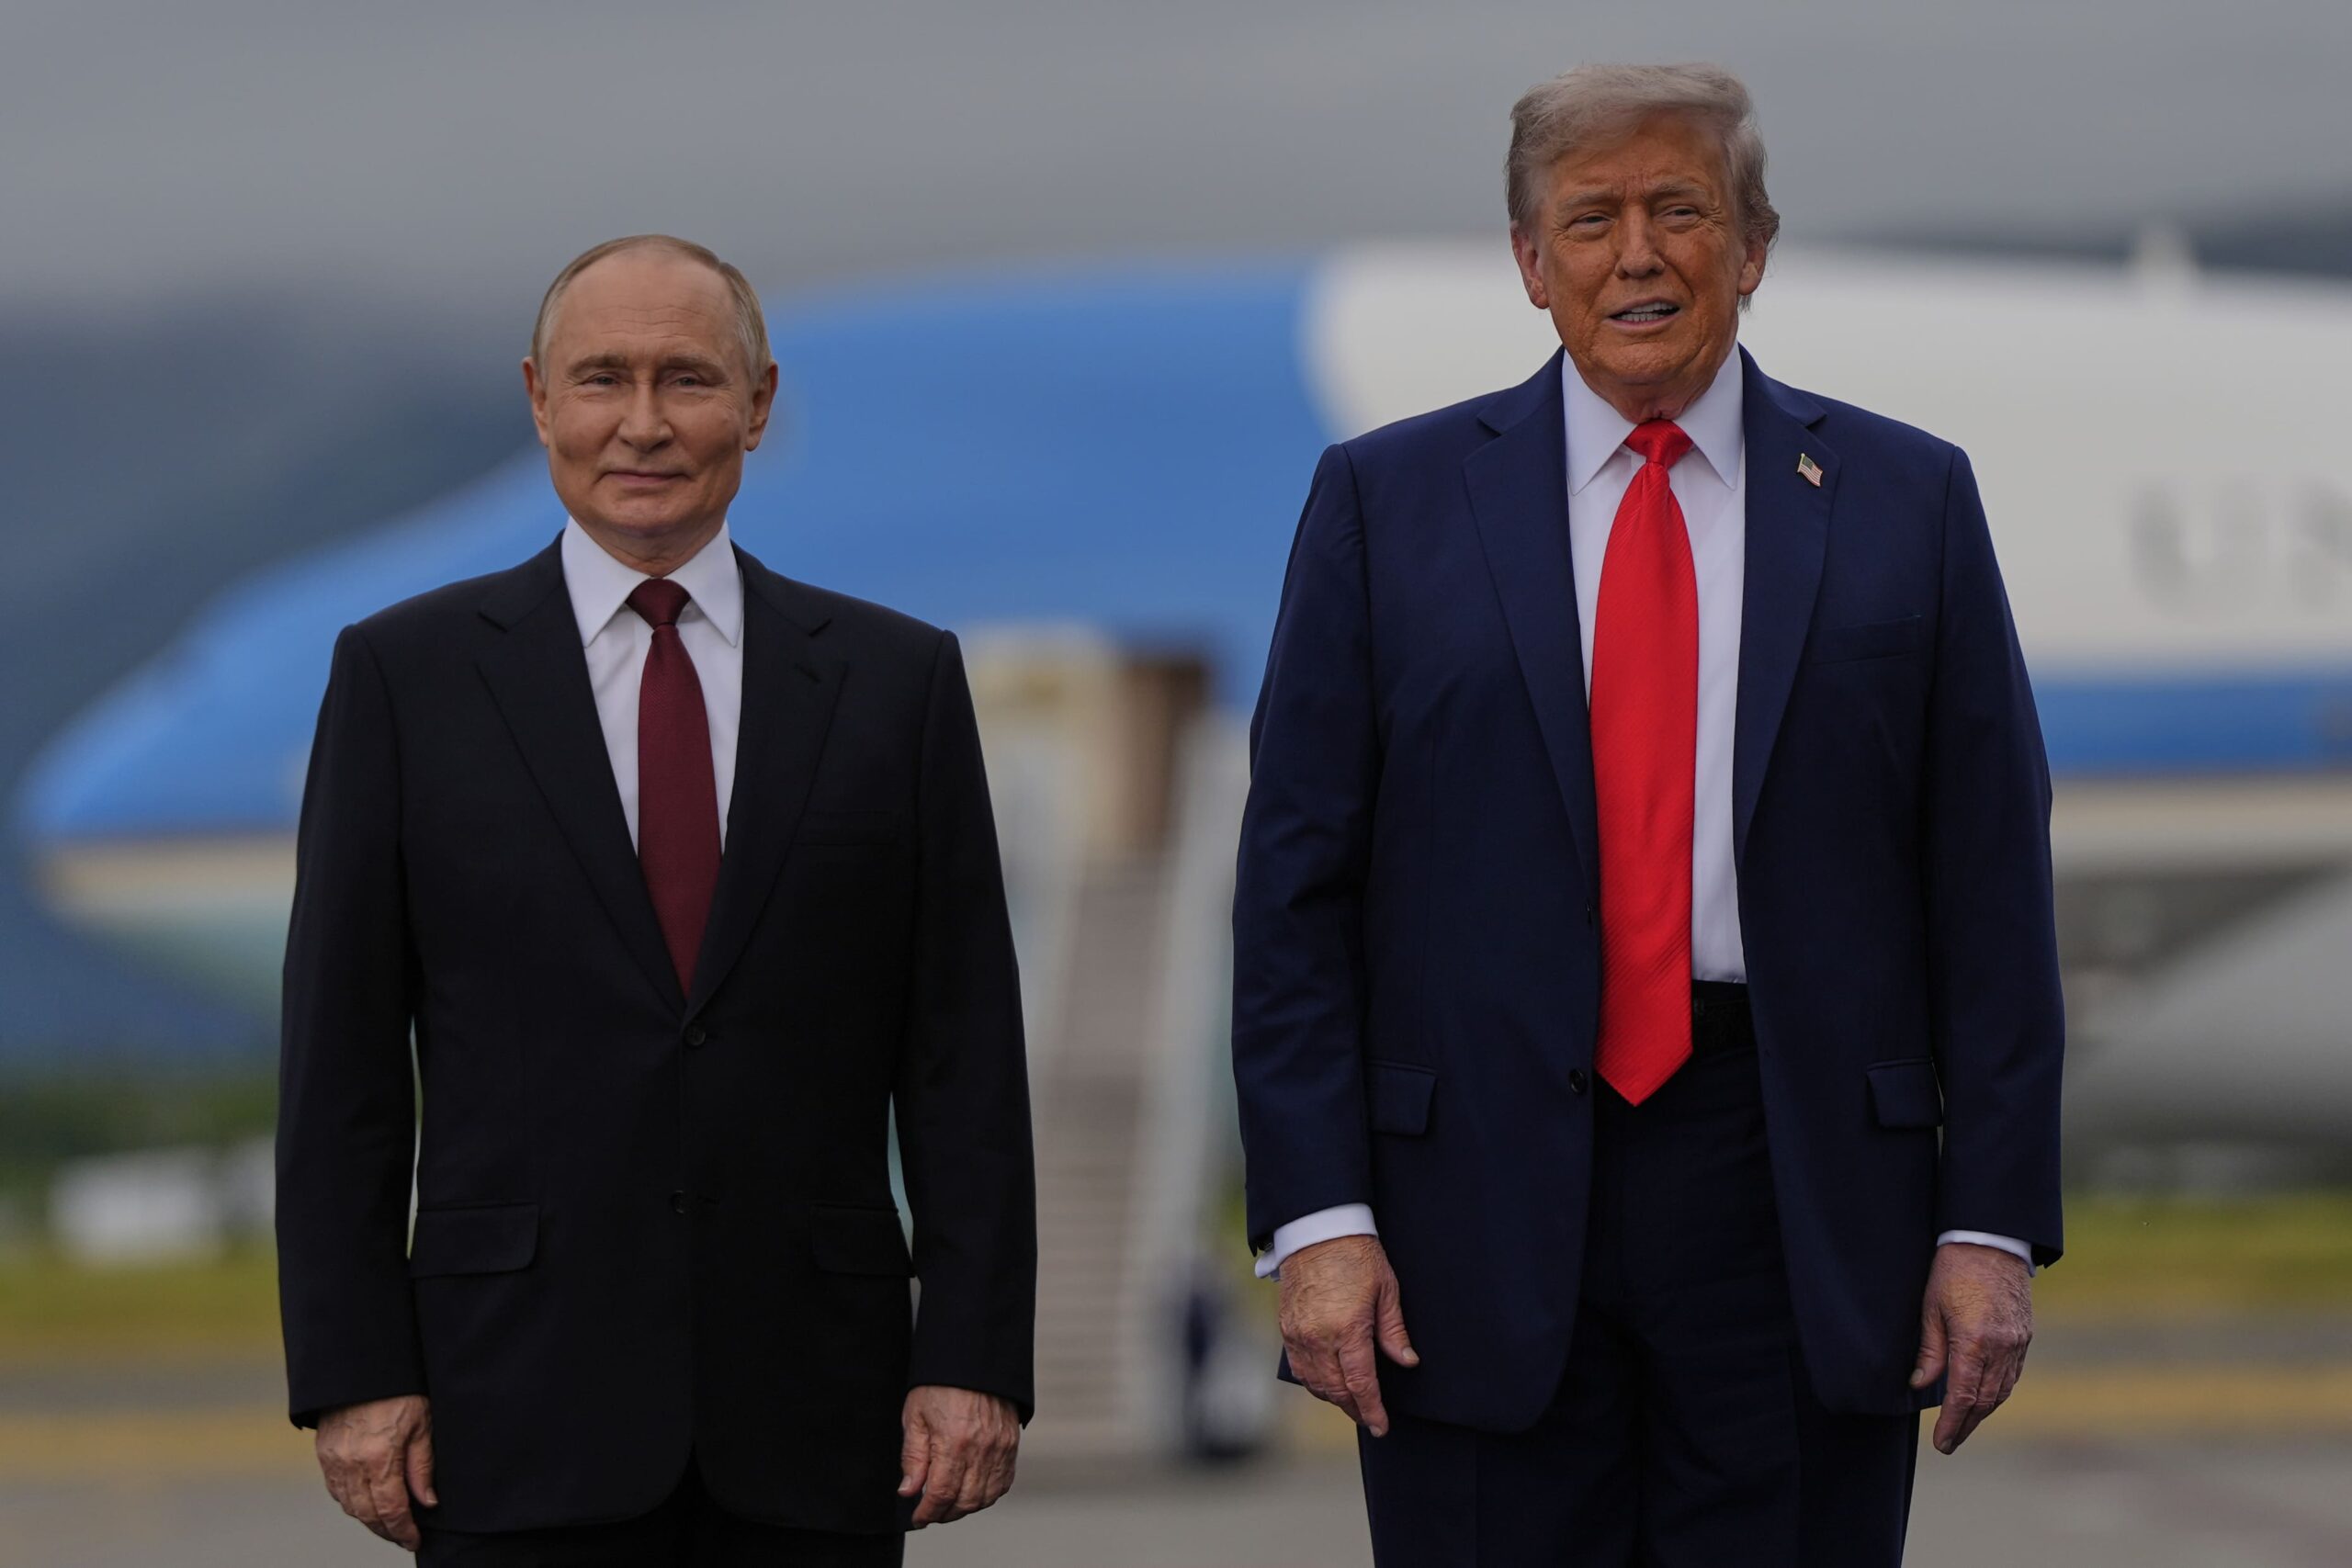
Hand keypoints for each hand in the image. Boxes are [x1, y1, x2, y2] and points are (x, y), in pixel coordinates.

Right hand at [315, 1393, 434, 1549]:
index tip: (414, 1539)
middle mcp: (350, 1463)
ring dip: (368, 1519)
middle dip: (386, 1531)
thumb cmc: (400, 1390)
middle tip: (404, 1536)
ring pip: (349, 1505)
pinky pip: (336, 1489)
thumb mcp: (423, 1423)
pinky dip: (352, 1502)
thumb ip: (422, 1467)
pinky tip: (367, 1501)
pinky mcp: (323, 1452)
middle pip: (367, 1514)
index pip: (390, 1510)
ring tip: (389, 1523)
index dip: (403, 1530)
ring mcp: (333, 1459)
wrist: (363, 1365)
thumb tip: (427, 1502)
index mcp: (379, 1458)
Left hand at [897, 1385, 1018, 1525]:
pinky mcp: (1011, 1444)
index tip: (917, 1518)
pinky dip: (988, 1495)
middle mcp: (981, 1449)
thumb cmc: (941, 1384)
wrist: (973, 1359)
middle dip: (944, 1514)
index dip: (927, 1512)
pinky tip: (973, 1492)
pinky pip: (1003, 1483)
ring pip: (985, 1497)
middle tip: (930, 1512)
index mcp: (953, 1443)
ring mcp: (1000, 1448)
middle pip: (965, 1502)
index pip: (941, 1494)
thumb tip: (908, 1491)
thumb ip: (913, 1458)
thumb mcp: (915, 1417)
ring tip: (949, 1505)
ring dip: (965, 1508)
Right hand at [1277, 1234, 1418, 1436]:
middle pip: (1336, 1390)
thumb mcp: (1386, 1290)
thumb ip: (1394, 1331)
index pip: (1360, 1384)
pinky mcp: (1286, 1329)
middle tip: (1370, 1418)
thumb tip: (1407, 1362)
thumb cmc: (1357, 1256)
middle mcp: (1319, 1337)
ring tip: (1352, 1401)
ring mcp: (1298, 1335)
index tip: (1381, 1426)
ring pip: (1315, 1383)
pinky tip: (1327, 1381)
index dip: (1372, 1410)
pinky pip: (1298, 1368)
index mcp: (1348, 1329)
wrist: (1316, 1230)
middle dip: (1355, 1409)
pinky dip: (1314, 1382)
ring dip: (1334, 1397)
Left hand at [1911, 1242, 2032, 1453]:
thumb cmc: (1953, 1270)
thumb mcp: (1931, 1308)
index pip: (1964, 1396)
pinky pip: (2013, 1374)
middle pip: (1986, 1400)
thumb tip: (1920, 1385)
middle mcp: (2002, 1348)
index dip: (1953, 1424)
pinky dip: (1998, 1391)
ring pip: (2003, 1390)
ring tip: (1964, 1425)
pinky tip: (1984, 1398)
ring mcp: (2017, 1343)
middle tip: (1949, 1443)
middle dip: (1967, 1425)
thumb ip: (1930, 1351)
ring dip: (1983, 1411)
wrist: (1991, 1241)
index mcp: (1975, 1342)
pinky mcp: (2025, 1335)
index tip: (1941, 1443)